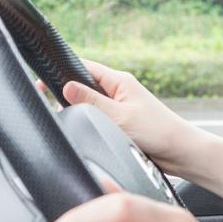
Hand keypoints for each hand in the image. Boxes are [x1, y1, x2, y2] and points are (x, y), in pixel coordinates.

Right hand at [58, 58, 210, 178]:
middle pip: (83, 87)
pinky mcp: (121, 124)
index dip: (62, 72)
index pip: (83, 67)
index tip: (41, 82)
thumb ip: (91, 102)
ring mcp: (119, 107)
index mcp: (118, 81)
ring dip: (80, 113)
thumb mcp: (120, 116)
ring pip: (89, 106)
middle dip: (68, 97)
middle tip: (56, 109)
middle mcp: (118, 91)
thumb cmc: (158, 131)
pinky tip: (85, 133)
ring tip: (72, 122)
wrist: (180, 154)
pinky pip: (98, 120)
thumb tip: (66, 87)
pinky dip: (89, 124)